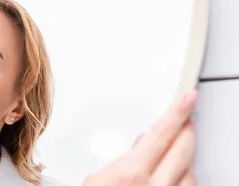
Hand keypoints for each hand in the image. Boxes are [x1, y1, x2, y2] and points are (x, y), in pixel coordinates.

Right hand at [83, 91, 197, 185]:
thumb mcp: (94, 181)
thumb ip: (117, 163)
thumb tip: (136, 149)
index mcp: (131, 173)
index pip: (162, 134)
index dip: (177, 112)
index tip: (188, 98)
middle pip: (182, 150)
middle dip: (187, 130)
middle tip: (187, 117)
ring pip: (190, 171)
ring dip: (186, 155)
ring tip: (181, 145)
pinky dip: (184, 176)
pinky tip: (179, 173)